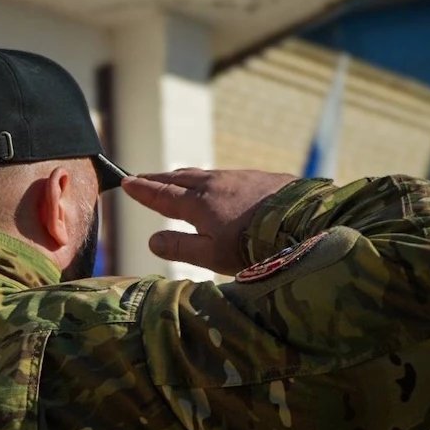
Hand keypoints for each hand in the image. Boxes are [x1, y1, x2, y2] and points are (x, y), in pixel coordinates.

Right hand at [121, 168, 296, 274]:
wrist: (303, 222)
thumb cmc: (253, 246)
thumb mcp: (211, 255)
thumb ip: (180, 247)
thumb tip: (152, 239)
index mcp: (198, 203)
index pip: (162, 195)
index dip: (143, 190)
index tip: (126, 183)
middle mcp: (215, 184)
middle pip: (179, 178)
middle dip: (158, 179)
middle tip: (142, 178)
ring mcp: (239, 177)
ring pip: (204, 174)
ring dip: (184, 177)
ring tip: (175, 179)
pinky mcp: (262, 178)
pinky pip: (228, 176)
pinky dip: (212, 180)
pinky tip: (219, 186)